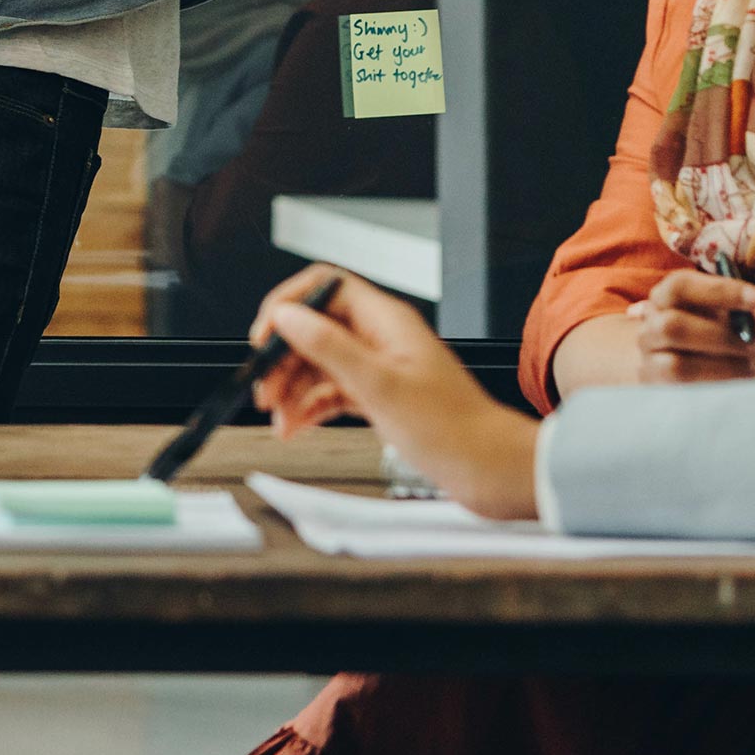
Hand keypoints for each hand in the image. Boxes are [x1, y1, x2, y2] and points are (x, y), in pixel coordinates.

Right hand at [251, 269, 541, 521]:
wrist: (489, 468)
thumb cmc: (453, 429)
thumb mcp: (380, 385)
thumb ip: (329, 347)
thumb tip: (288, 316)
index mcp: (386, 321)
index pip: (325, 287)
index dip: (289, 304)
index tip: (265, 336)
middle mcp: (380, 339)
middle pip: (315, 328)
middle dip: (283, 356)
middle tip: (265, 387)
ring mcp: (379, 369)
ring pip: (318, 364)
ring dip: (292, 388)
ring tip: (277, 416)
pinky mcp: (379, 397)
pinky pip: (331, 393)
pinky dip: (308, 408)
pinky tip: (294, 426)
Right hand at [630, 271, 754, 382]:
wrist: (708, 364)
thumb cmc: (731, 334)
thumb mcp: (748, 322)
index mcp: (667, 297)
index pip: (680, 286)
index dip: (719, 290)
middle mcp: (651, 325)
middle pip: (671, 326)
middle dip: (720, 336)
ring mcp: (650, 359)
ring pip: (675, 366)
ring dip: (721, 366)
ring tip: (751, 365)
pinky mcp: (659, 387)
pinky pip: (684, 392)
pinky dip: (718, 383)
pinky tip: (740, 378)